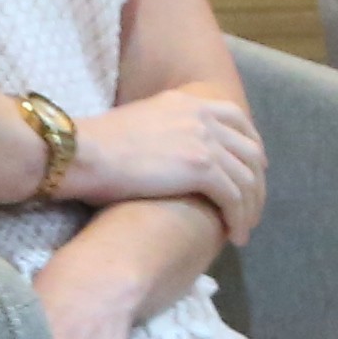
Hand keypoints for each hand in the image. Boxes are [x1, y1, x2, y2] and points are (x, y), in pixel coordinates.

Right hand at [57, 83, 264, 240]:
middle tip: (252, 207)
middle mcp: (202, 116)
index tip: (251, 167)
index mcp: (187, 102)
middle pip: (250, 150)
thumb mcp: (136, 123)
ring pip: (247, 178)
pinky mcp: (202, 168)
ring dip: (250, 207)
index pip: (236, 118)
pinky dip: (239, 219)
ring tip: (243, 230)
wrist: (81, 152)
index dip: (250, 145)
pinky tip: (234, 235)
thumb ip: (161, 131)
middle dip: (256, 181)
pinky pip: (234, 198)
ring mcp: (205, 141)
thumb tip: (164, 153)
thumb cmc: (93, 145)